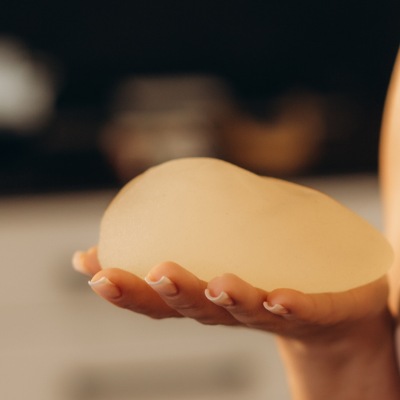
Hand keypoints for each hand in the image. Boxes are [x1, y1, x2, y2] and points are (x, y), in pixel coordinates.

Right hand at [72, 246, 388, 341]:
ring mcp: (269, 313)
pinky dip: (284, 304)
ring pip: (236, 310)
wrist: (330, 313)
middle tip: (126, 275)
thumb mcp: (229, 247)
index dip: (124, 288)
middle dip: (155, 295)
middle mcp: (230, 309)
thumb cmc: (269, 275)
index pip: (158, 296)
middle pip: (188, 307)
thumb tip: (161, 198)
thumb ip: (202, 226)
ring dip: (216, 296)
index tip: (90, 266)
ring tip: (209, 280)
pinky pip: (297, 310)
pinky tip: (275, 295)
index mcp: (207, 294)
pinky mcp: (311, 312)